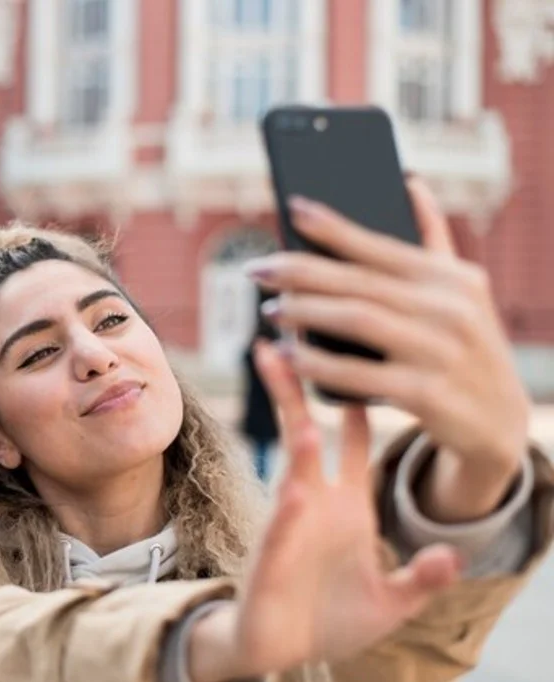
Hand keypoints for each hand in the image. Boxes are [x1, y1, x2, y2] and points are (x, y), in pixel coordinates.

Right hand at [189, 343, 460, 681]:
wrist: (280, 653)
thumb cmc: (331, 621)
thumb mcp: (393, 602)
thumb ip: (424, 578)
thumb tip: (453, 556)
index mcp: (346, 509)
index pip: (354, 447)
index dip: (359, 404)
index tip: (362, 358)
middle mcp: (314, 507)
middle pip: (305, 435)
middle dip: (296, 390)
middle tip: (284, 342)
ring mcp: (290, 529)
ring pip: (291, 471)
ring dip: (295, 434)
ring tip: (289, 386)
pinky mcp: (272, 562)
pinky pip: (282, 533)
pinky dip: (288, 514)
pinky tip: (295, 494)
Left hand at [246, 179, 530, 519]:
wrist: (499, 422)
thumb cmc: (465, 348)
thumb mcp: (461, 293)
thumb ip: (432, 241)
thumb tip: (409, 183)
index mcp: (453, 278)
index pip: (383, 245)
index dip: (335, 226)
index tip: (292, 210)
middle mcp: (451, 309)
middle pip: (360, 282)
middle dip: (301, 272)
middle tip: (257, 269)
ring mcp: (440, 352)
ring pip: (357, 321)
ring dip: (305, 313)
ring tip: (271, 310)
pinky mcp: (427, 394)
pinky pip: (359, 375)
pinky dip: (319, 364)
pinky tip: (289, 356)